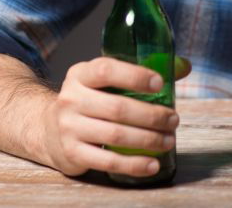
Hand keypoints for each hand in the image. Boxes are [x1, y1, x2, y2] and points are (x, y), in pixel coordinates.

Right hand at [36, 55, 191, 177]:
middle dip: (152, 115)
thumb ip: (140, 72)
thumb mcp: (104, 81)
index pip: (106, 70)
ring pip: (116, 135)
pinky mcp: (72, 153)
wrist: (48, 129)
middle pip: (118, 108)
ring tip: (168, 140)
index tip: (160, 83)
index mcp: (80, 74)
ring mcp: (69, 127)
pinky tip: (153, 164)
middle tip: (173, 119)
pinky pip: (108, 161)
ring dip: (148, 140)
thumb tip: (183, 66)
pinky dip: (134, 164)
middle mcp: (71, 99)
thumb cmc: (89, 101)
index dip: (135, 76)